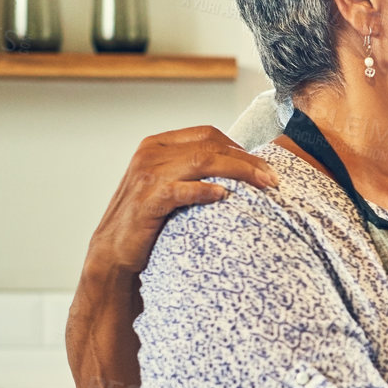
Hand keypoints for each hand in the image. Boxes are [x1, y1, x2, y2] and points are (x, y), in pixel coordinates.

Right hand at [86, 126, 278, 274]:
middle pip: (210, 146)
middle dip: (247, 160)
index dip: (239, 147)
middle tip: (273, 178)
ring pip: (203, 162)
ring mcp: (147, 176)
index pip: (207, 134)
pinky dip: (205, 190)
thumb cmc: (149, 220)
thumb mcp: (168, 185)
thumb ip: (191, 170)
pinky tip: (225, 196)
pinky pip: (182, 190)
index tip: (263, 165)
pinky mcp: (147, 201)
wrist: (114, 253)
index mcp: (157, 144)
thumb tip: (237, 167)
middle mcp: (150, 153)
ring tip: (263, 185)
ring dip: (239, 172)